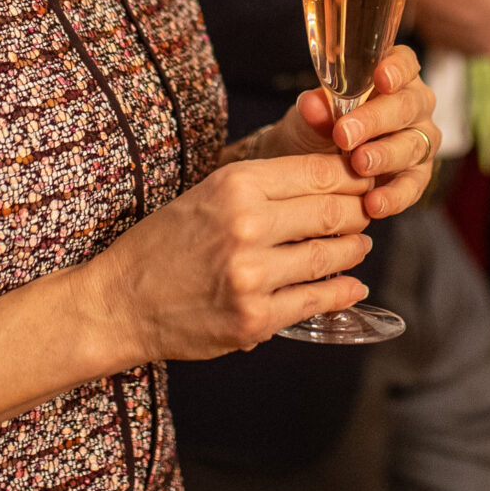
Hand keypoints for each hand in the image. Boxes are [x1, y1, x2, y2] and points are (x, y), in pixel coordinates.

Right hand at [86, 150, 378, 362]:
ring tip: (358, 245)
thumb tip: (330, 181)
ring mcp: (252, 275)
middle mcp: (247, 226)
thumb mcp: (209, 193)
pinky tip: (352, 286)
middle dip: (360, 211)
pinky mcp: (254, 318)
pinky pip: (316, 301)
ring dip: (354, 250)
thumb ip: (265, 187)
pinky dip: (342, 293)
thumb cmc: (165, 243)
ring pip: (331, 256)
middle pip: (334, 212)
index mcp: (236, 185)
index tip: (364, 180)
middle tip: (368, 213)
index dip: (353, 176)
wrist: (121, 301)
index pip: (319, 172)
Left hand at [245, 46, 440, 218]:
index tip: (380, 78)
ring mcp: (419, 139)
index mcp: (391, 76)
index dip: (397, 68)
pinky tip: (374, 203)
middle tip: (345, 134)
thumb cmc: (315, 130)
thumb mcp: (307, 119)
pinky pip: (413, 185)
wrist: (309, 169)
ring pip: (413, 144)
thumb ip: (314, 111)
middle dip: (376, 120)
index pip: (404, 62)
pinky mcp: (418, 175)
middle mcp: (413, 105)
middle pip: (407, 105)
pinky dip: (395, 195)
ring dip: (385, 155)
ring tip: (359, 166)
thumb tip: (312, 103)